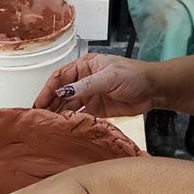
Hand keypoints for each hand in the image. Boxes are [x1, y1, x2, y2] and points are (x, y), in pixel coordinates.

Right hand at [34, 53, 157, 117]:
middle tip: (40, 118)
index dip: (48, 90)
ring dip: (60, 114)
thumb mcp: (109, 77)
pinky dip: (73, 121)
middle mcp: (85, 81)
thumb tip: (64, 92)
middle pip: (62, 93)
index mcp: (85, 66)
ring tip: (49, 124)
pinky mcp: (98, 110)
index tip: (38, 103)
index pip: (60, 78)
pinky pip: (81, 115)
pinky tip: (65, 127)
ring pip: (70, 105)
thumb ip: (86, 86)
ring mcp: (91, 96)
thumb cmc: (135, 76)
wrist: (154, 90)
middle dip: (50, 104)